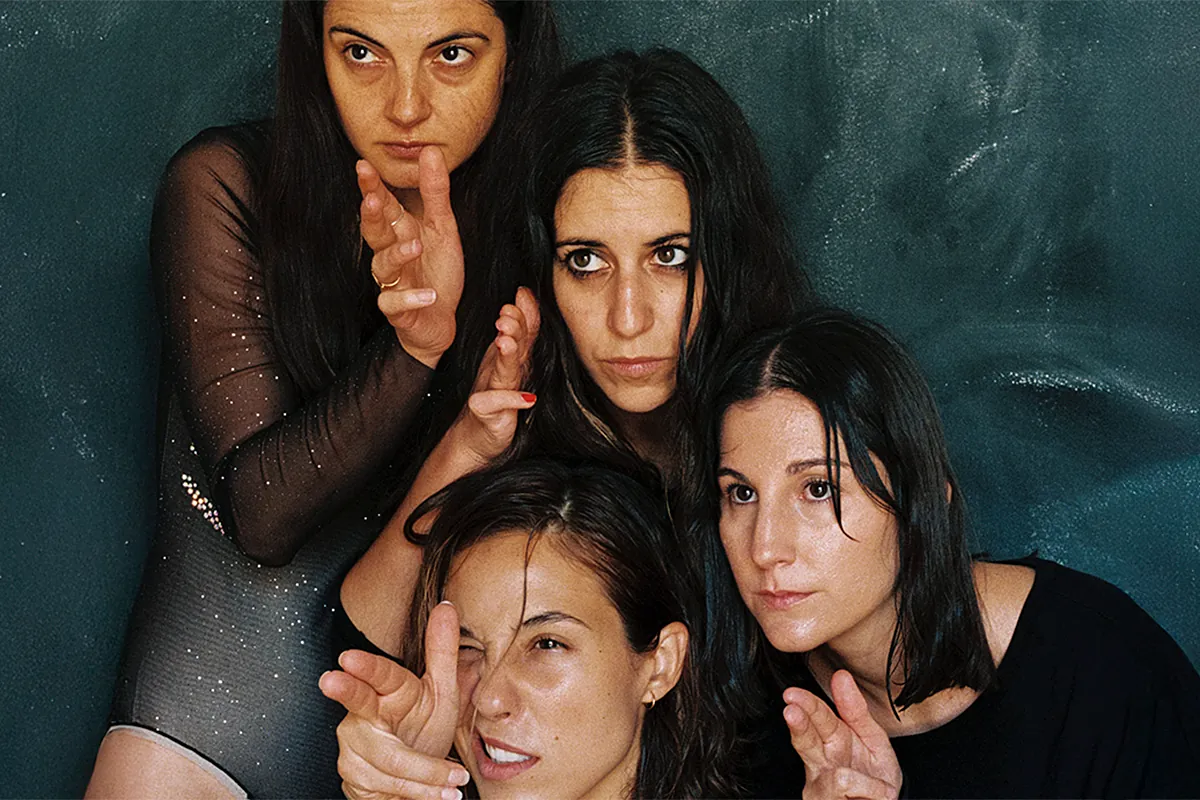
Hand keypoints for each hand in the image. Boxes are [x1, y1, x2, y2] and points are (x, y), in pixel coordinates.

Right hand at [320, 602, 468, 799]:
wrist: (415, 774)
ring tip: (452, 784)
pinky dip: (416, 794)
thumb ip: (442, 651)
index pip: (376, 674)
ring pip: (386, 761)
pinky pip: (384, 788)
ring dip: (424, 777)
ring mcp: (355, 748)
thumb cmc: (423, 727)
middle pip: (356, 704)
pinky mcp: (354, 778)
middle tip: (330, 680)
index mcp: (389, 690)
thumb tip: (447, 606)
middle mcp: (364, 715)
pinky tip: (436, 796)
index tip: (348, 658)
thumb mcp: (441, 691)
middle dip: (345, 691)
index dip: (363, 666)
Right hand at [359, 148, 463, 368]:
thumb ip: (436, 192)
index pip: (383, 206)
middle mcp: (390, 255)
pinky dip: (411, 299)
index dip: (371, 188)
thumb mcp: (443, 228)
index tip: (363, 166)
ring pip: (383, 267)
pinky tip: (428, 294)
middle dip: (371, 216)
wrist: (440, 319)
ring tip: (416, 246)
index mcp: (400, 232)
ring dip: (397, 255)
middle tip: (372, 198)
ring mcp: (392, 283)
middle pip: (374, 233)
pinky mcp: (399, 311)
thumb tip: (430, 151)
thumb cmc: (437, 272)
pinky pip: (395, 304)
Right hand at [455, 287, 539, 462]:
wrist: (475, 437)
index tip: (522, 294)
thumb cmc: (496, 398)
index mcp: (504, 358)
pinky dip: (511, 400)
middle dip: (509, 328)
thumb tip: (526, 295)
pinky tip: (528, 398)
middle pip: (507, 347)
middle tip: (508, 313)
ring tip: (506, 342)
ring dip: (504, 356)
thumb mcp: (513, 362)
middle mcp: (497, 371)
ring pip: (500, 371)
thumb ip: (524, 331)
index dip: (520, 315)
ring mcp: (490, 390)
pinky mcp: (487, 413)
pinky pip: (496, 405)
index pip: (517, 333)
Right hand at [784, 670, 901, 799]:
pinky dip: (872, 790)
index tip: (793, 695)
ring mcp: (819, 787)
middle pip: (805, 741)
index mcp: (832, 740)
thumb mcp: (872, 739)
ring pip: (833, 776)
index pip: (815, 717)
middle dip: (799, 725)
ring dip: (858, 779)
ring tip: (881, 788)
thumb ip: (855, 709)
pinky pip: (849, 790)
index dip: (806, 705)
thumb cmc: (876, 776)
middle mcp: (820, 763)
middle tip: (791, 710)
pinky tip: (881, 794)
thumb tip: (841, 676)